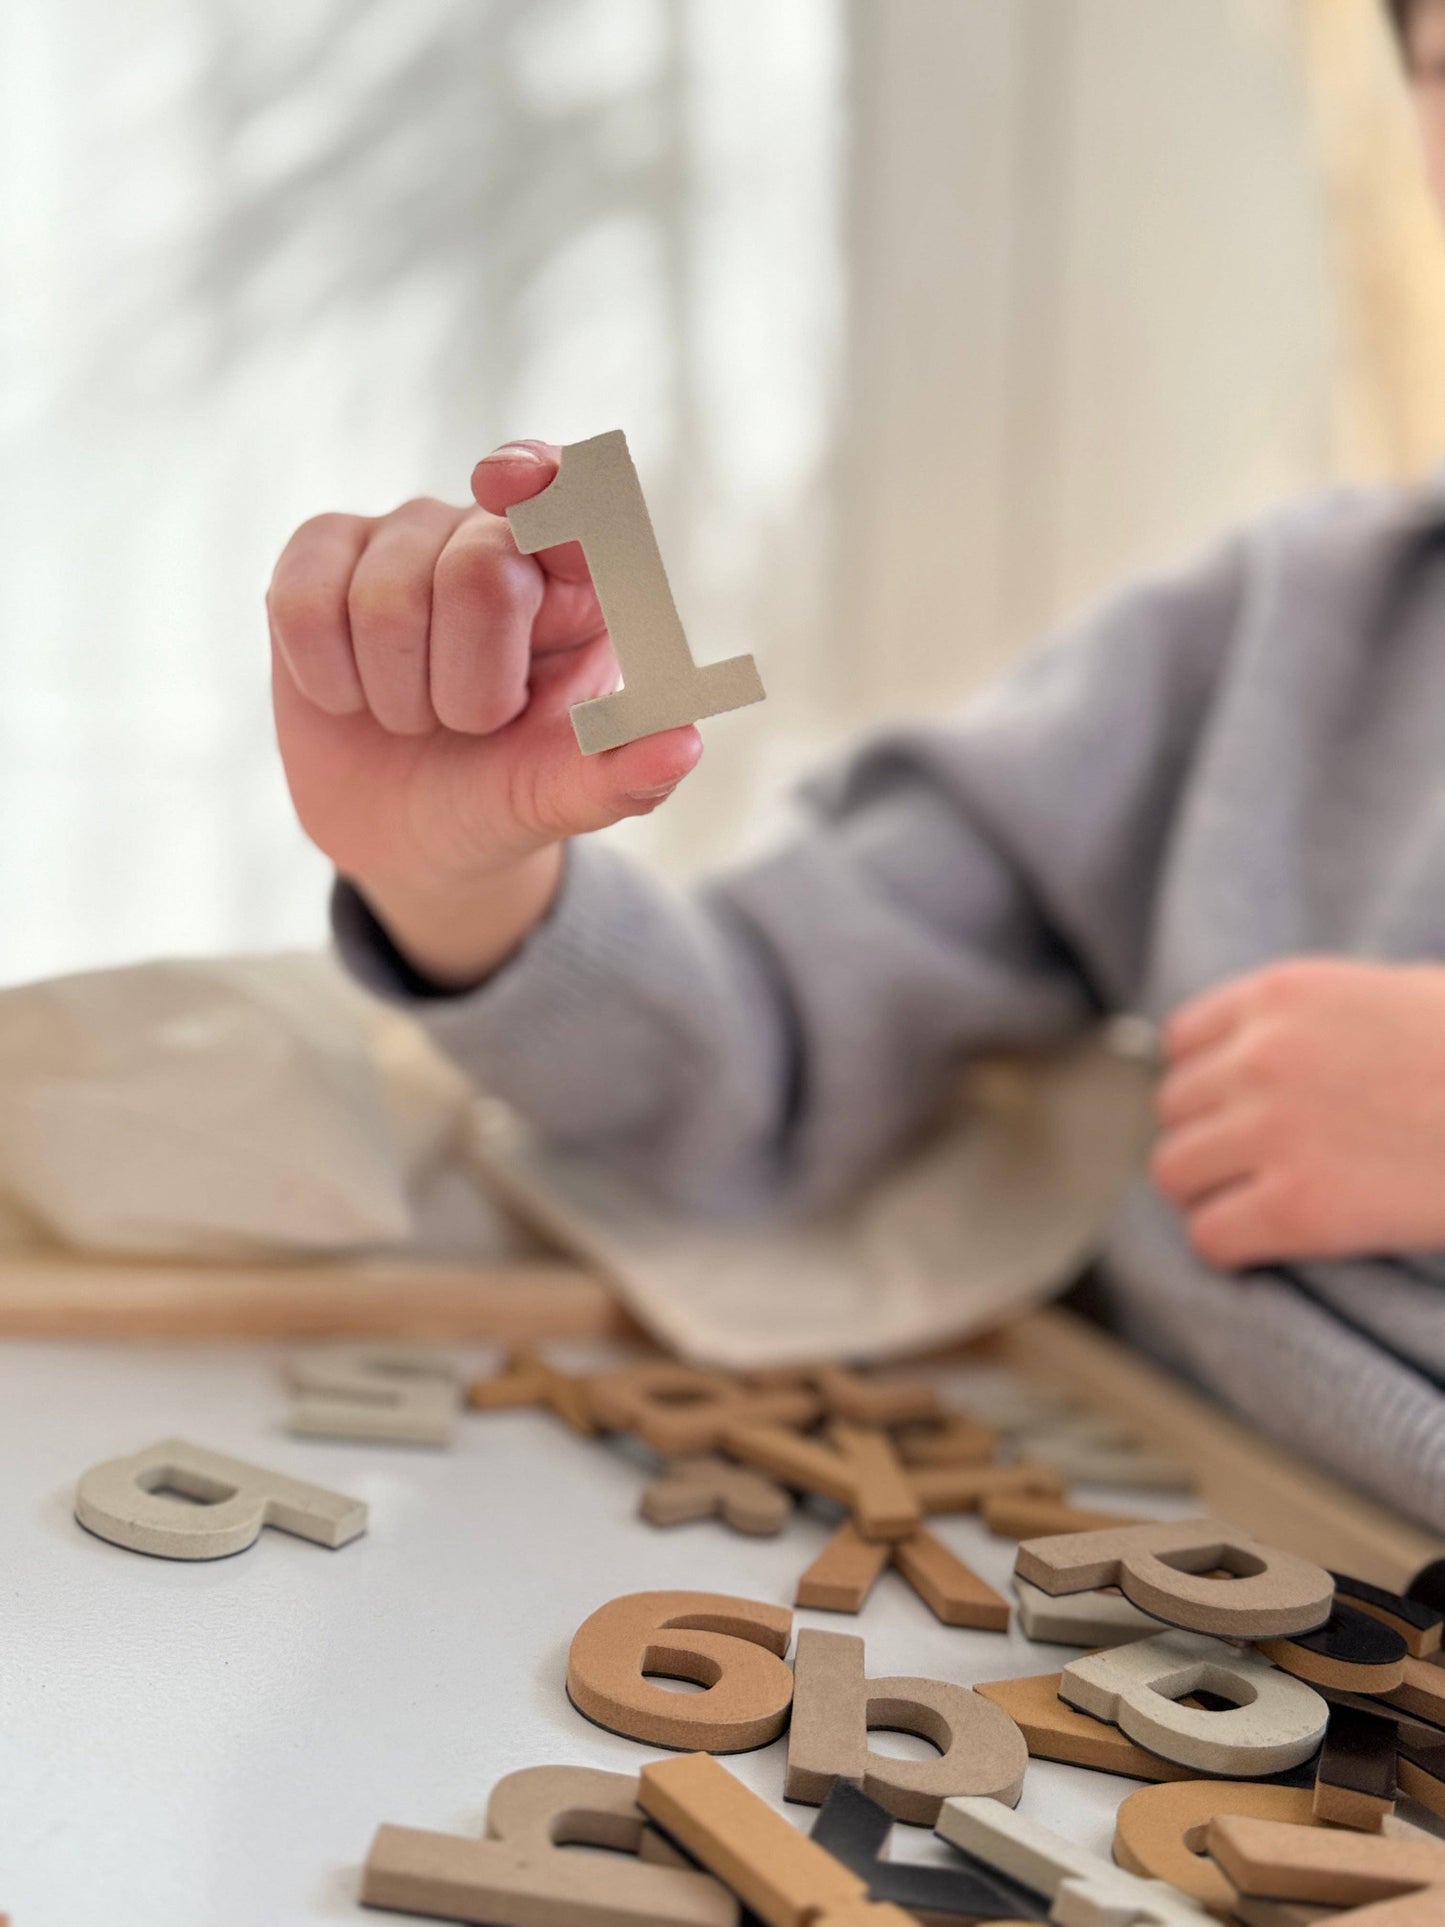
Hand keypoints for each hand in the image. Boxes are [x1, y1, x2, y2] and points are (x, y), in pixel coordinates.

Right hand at [267, 442, 701, 984]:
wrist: (405, 832)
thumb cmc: (500, 794)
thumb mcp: (557, 797)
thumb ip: (619, 775)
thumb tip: (682, 747)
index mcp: (578, 582)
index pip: (575, 499)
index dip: (547, 483)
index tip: (508, 485)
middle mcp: (495, 538)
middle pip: (477, 568)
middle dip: (469, 686)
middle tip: (471, 723)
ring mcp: (406, 539)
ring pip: (383, 597)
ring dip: (398, 694)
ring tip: (413, 715)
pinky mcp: (321, 557)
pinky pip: (303, 599)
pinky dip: (326, 675)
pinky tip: (348, 694)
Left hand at [1151, 957, 1444, 1268]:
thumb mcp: (1399, 995)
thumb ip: (1321, 1022)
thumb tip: (1288, 1058)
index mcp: (1282, 995)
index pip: (1182, 1041)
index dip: (1208, 1083)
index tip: (1235, 1108)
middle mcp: (1260, 1056)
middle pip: (1172, 1110)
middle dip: (1209, 1139)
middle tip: (1256, 1164)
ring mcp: (1270, 1131)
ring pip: (1175, 1174)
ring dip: (1211, 1193)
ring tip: (1260, 1204)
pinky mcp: (1296, 1207)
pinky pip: (1211, 1238)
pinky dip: (1233, 1248)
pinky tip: (1272, 1245)